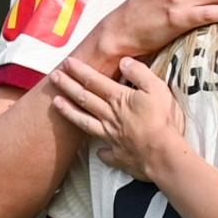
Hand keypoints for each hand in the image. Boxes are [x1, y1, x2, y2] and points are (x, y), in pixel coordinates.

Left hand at [50, 57, 189, 180]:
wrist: (163, 155)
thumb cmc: (163, 121)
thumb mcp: (157, 89)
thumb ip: (140, 73)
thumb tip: (124, 62)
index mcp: (119, 99)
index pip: (95, 81)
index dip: (80, 71)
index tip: (67, 62)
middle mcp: (110, 116)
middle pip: (84, 98)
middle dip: (68, 86)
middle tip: (53, 76)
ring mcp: (112, 136)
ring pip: (85, 121)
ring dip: (69, 111)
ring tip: (56, 103)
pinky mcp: (119, 155)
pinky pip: (106, 153)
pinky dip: (101, 152)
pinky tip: (98, 151)